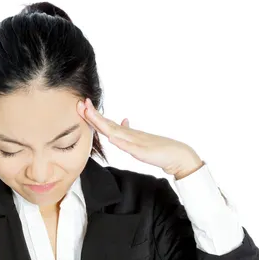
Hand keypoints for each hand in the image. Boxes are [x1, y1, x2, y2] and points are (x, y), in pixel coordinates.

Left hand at [77, 98, 203, 178]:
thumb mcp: (139, 142)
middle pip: (108, 124)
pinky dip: (121, 141)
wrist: (177, 155)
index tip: (83, 106)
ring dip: (102, 123)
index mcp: (128, 134)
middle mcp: (130, 135)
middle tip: (81, 103)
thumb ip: (129, 133)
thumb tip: (122, 122)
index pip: (107, 124)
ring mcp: (136, 142)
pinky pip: (130, 146)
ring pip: (116, 132)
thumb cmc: (158, 149)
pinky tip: (112, 137)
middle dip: (93, 115)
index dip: (94, 116)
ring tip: (91, 115)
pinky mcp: (143, 152)